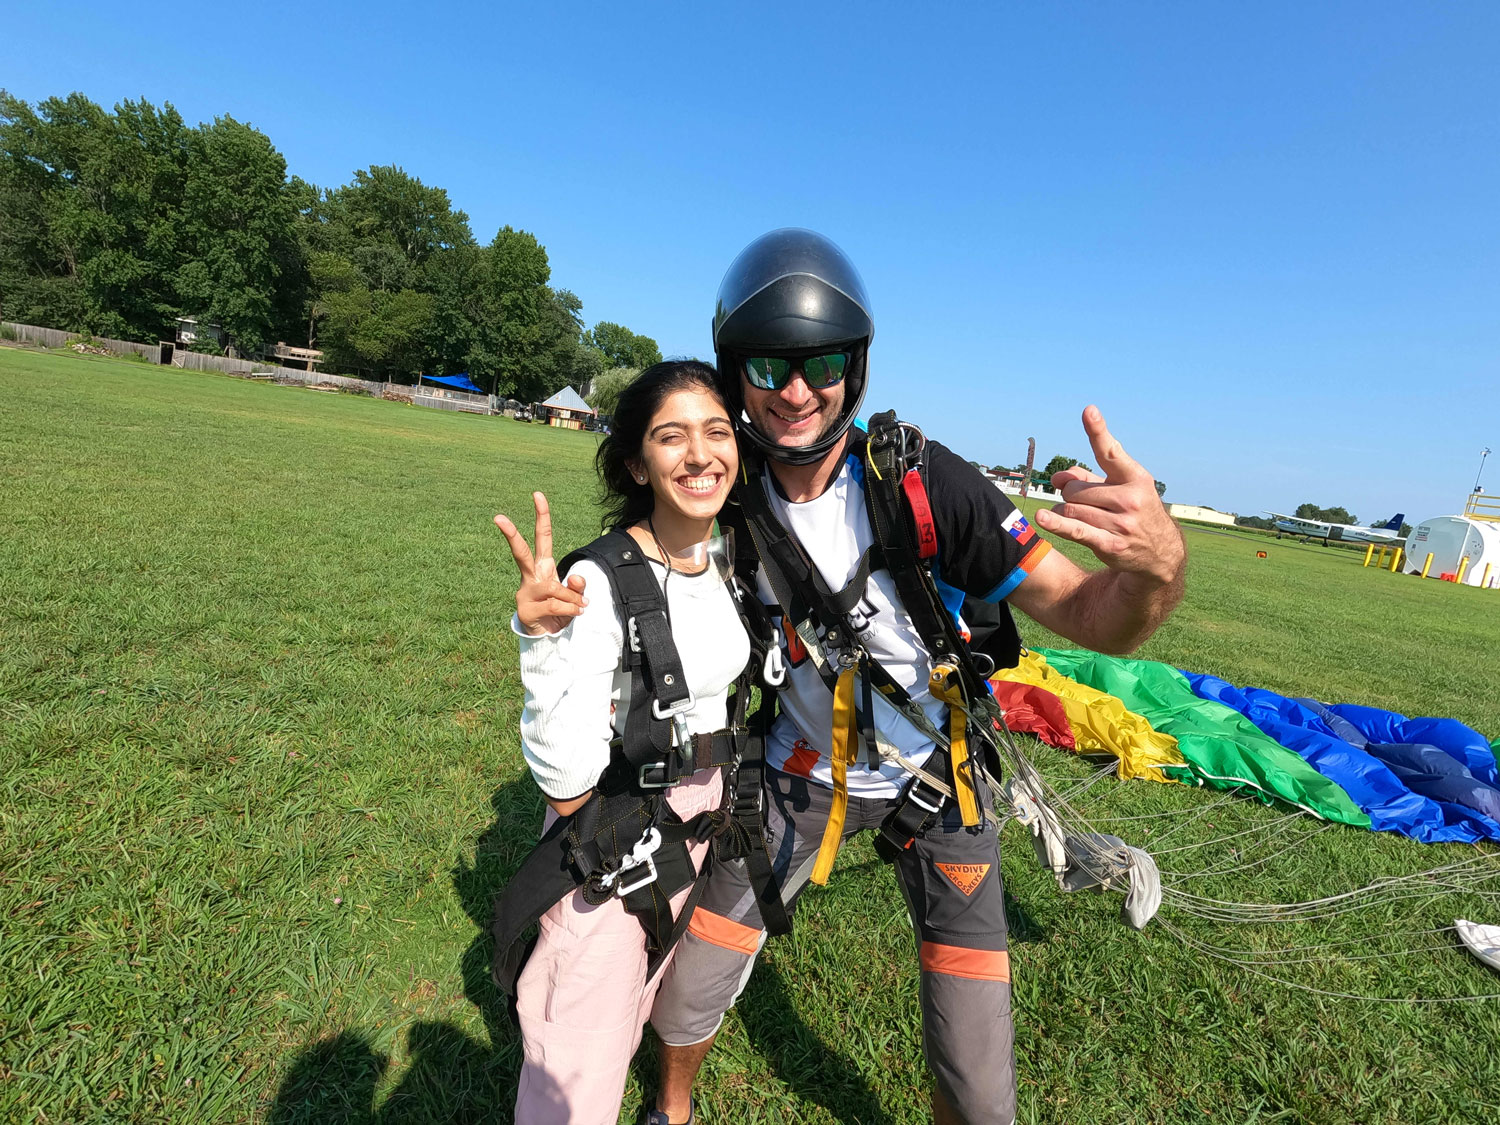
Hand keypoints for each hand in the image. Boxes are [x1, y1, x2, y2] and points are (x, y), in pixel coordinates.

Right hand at [494, 492, 587, 635]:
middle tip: (498, 517)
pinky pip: (554, 605)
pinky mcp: (525, 610)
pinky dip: (570, 608)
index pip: (542, 537)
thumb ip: (577, 586)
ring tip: (581, 606)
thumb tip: (577, 579)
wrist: (548, 637)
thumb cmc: (560, 611)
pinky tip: (577, 613)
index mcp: (543, 567)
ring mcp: (525, 593)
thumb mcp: (574, 596)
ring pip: (551, 586)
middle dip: (511, 534)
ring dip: (571, 597)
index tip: (537, 494)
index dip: (542, 516)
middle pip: (521, 552)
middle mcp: (531, 576)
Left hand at [1032, 406, 1185, 585]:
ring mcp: (1122, 523)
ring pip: (1070, 508)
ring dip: (1065, 512)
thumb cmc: (1133, 512)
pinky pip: (1076, 530)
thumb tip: (1056, 477)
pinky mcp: (1111, 545)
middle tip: (1084, 503)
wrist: (1160, 553)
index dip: (1097, 431)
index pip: (1110, 452)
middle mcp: (1130, 498)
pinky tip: (1042, 517)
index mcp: (1135, 477)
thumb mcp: (1120, 489)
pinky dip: (1057, 524)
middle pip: (1075, 489)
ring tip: (1080, 516)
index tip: (1088, 411)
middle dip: (1071, 494)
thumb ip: (1086, 477)